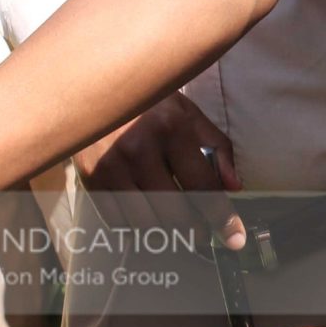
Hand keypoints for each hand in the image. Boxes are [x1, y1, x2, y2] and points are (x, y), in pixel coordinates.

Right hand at [73, 91, 243, 246]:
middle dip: (194, 229)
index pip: (203, 186)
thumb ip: (216, 147)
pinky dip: (135, 225)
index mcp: (170, 128)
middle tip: (200, 231)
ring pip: (146, 222)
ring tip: (172, 223)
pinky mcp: (91, 177)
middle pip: (174, 212)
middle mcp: (139, 147)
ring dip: (164, 230)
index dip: (222, 217)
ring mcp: (112, 164)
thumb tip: (233, 186)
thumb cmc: (148, 102)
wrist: (93, 87)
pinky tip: (144, 213)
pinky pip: (118, 220)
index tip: (234, 239)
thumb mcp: (187, 113)